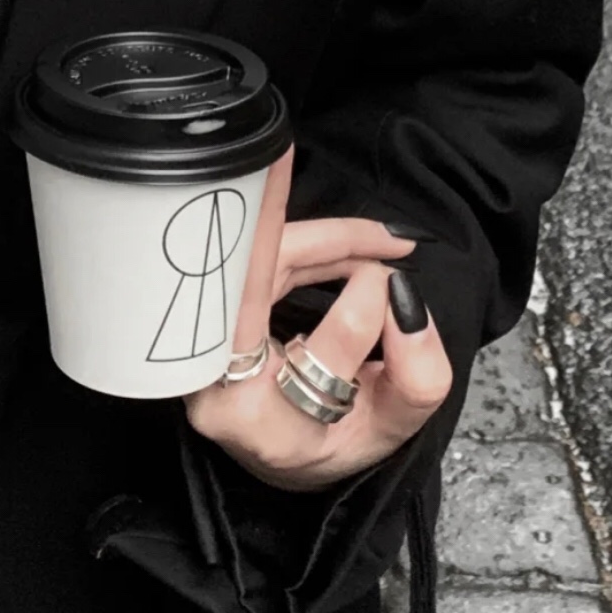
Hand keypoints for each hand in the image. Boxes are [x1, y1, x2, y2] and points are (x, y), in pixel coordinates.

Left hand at [181, 147, 453, 491]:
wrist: (282, 452)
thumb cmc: (332, 442)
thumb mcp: (387, 433)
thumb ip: (414, 378)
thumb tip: (400, 301)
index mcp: (255, 420)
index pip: (297, 364)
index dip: (347, 322)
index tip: (390, 283)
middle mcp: (213, 384)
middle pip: (240, 289)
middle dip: (267, 222)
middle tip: (286, 160)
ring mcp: (198, 348)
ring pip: (250, 268)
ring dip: (313, 239)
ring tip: (376, 233)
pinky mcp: (207, 316)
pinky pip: (252, 266)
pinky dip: (301, 246)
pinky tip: (348, 241)